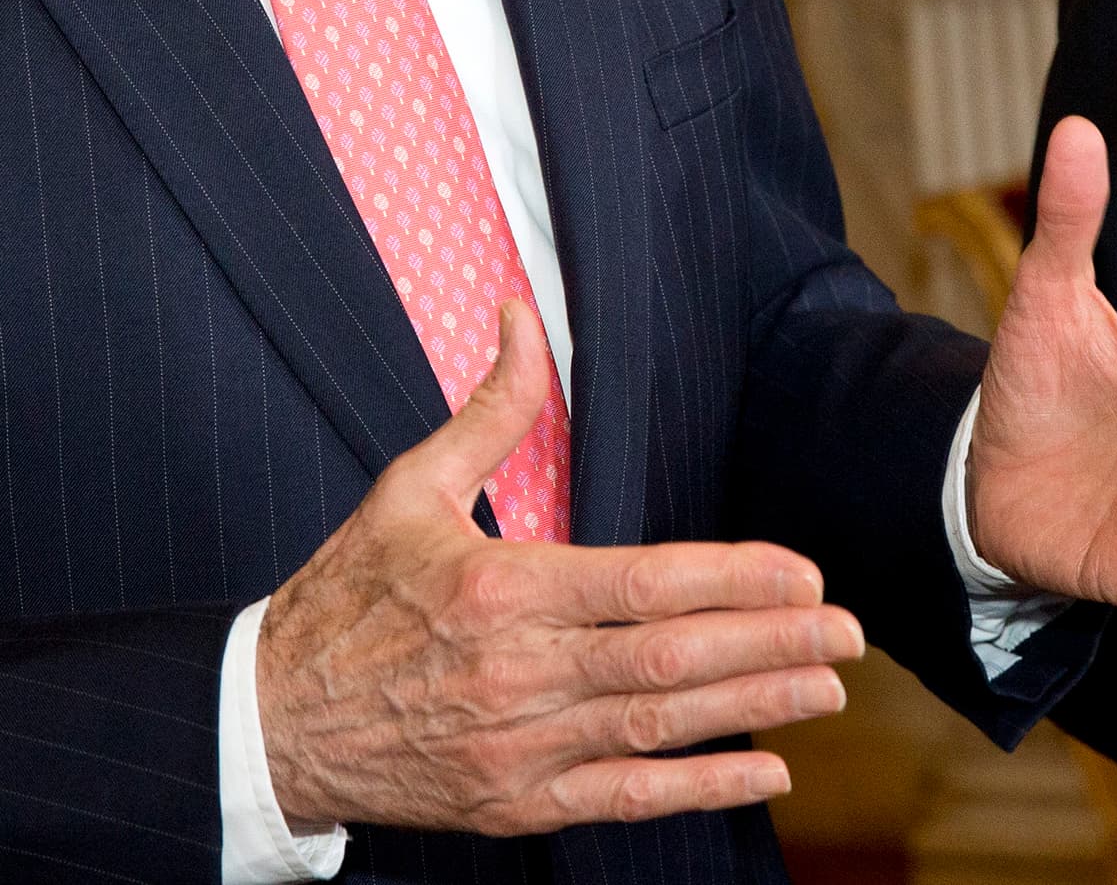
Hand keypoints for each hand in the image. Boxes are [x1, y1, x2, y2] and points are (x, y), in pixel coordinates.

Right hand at [258, 304, 865, 834]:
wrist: (268, 723)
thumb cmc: (344, 598)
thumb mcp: (407, 490)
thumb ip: (489, 409)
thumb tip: (522, 314)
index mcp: (499, 589)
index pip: (644, 581)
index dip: (734, 578)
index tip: (801, 569)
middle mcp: (518, 673)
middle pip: (671, 657)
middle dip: (772, 642)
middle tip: (848, 628)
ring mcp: (520, 747)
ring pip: (662, 727)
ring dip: (756, 705)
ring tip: (828, 685)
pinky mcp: (516, 802)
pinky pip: (626, 798)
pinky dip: (701, 786)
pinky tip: (765, 770)